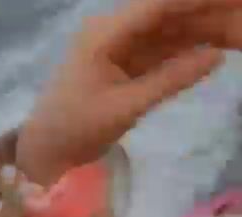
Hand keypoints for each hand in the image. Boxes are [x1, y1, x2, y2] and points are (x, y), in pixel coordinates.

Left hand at [17, 0, 241, 183]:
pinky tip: (219, 44)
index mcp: (103, 34)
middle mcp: (111, 31)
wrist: (46, 150)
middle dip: (205, 11)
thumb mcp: (125, 106)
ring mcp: (119, 45)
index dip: (195, 0)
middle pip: (167, 12)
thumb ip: (171, 79)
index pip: (157, 5)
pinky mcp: (126, 61)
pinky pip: (163, 47)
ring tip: (237, 26)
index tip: (232, 1)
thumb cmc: (76, 127)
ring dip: (203, 26)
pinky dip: (189, 46)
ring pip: (169, 29)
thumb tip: (217, 55)